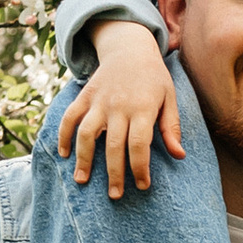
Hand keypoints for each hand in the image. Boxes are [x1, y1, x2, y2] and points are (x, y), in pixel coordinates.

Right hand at [56, 20, 181, 198]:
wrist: (129, 47)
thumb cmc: (153, 78)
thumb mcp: (169, 98)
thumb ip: (171, 128)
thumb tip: (179, 156)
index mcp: (143, 108)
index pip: (139, 145)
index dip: (140, 168)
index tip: (142, 186)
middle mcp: (119, 106)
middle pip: (114, 146)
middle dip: (114, 174)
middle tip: (115, 195)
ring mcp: (99, 101)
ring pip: (87, 133)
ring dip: (83, 159)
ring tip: (82, 181)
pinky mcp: (84, 96)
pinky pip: (70, 117)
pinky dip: (63, 135)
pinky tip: (64, 154)